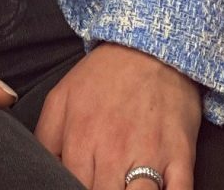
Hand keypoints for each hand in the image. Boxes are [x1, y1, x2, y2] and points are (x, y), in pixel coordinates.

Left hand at [34, 40, 201, 189]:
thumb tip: (41, 172)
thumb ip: (45, 140)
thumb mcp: (61, 99)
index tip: (84, 183)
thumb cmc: (105, 76)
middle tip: (104, 184)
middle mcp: (114, 153)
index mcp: (81, 141)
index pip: (72, 189)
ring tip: (126, 189)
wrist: (151, 47)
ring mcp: (150, 156)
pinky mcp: (181, 156)